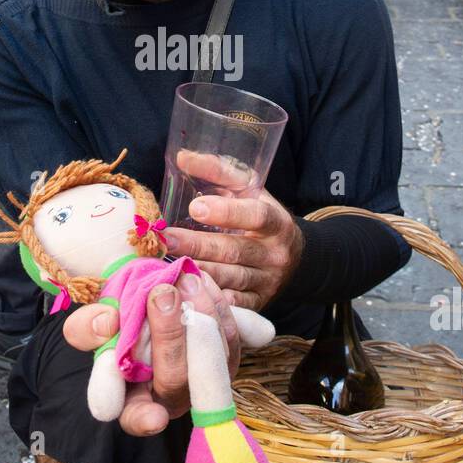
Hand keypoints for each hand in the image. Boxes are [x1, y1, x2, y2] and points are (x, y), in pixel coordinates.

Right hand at [62, 270, 239, 436]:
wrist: (151, 301)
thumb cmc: (118, 319)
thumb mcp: (93, 321)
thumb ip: (87, 327)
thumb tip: (107, 324)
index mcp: (131, 399)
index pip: (136, 417)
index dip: (145, 419)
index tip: (154, 417)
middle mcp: (171, 398)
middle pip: (175, 379)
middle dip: (169, 335)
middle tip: (162, 293)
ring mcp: (203, 382)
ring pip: (209, 357)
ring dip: (198, 313)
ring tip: (183, 279)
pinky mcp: (227, 359)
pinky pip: (232, 336)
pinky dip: (217, 306)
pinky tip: (200, 282)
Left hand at [163, 151, 303, 310]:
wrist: (296, 257)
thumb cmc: (262, 217)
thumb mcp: (250, 190)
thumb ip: (219, 171)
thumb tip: (182, 157)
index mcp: (275, 221)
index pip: (256, 216)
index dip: (227, 212)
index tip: (195, 208)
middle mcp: (274, 253)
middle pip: (234, 250)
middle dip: (198, 245)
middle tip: (166, 239)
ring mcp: (267, 281)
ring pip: (231, 280)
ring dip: (199, 274)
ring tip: (168, 266)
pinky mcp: (259, 303)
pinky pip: (234, 305)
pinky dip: (212, 301)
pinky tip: (189, 296)